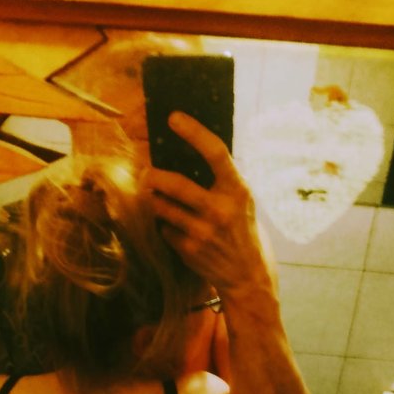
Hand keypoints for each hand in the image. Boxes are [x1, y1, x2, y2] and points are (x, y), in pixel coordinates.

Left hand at [143, 112, 271, 294]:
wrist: (246, 276)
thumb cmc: (241, 230)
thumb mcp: (242, 201)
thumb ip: (221, 180)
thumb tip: (185, 151)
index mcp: (238, 190)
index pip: (216, 153)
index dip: (194, 132)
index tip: (173, 117)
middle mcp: (221, 210)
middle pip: (175, 184)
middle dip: (153, 176)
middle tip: (146, 173)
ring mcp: (203, 232)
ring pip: (162, 206)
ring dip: (155, 200)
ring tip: (157, 198)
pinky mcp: (189, 249)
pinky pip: (164, 228)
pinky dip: (165, 225)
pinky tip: (177, 229)